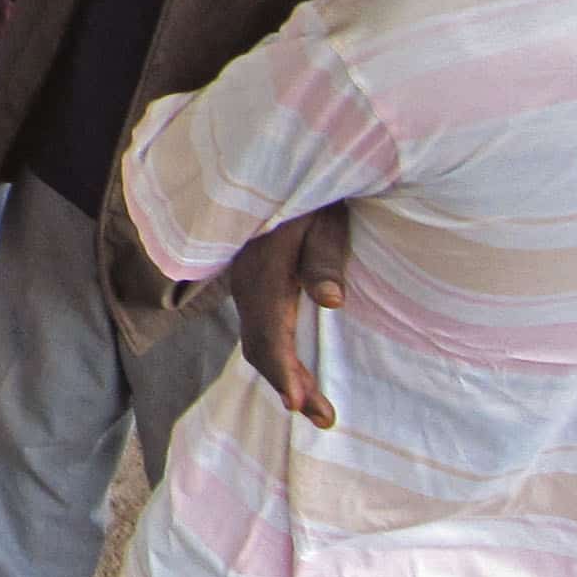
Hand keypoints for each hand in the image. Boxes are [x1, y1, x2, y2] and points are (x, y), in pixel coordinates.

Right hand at [231, 204, 351, 430]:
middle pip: (259, 345)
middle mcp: (247, 283)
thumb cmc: (312, 189)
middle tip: (324, 418)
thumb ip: (324, 258)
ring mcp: (245, 281)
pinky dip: (275, 352)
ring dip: (283, 372)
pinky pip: (258, 325)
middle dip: (288, 384)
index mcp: (264, 272)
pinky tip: (294, 365)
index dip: (283, 372)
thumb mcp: (325, 217)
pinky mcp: (252, 279)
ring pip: (257, 337)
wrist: (278, 158)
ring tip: (314, 405)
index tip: (300, 407)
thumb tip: (331, 302)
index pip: (267, 334)